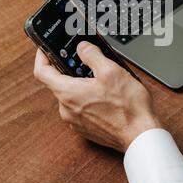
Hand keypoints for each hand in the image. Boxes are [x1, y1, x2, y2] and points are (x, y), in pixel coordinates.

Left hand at [34, 42, 161, 152]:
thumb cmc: (128, 108)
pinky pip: (79, 108)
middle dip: (70, 70)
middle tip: (86, 61)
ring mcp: (75, 121)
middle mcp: (66, 109)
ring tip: (101, 79)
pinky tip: (105, 95)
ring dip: (81, 84)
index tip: (45, 48)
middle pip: (58, 83)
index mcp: (68, 93)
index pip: (41, 71)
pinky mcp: (85, 128)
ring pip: (70, 95)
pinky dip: (87, 98)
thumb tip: (82, 47)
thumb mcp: (111, 71)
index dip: (41, 55)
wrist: (140, 135)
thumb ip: (92, 54)